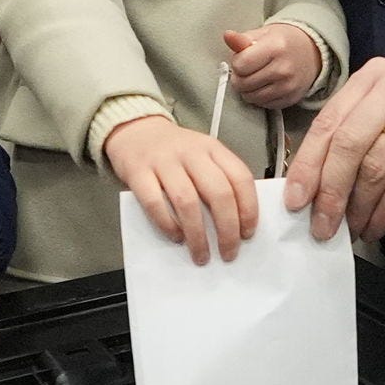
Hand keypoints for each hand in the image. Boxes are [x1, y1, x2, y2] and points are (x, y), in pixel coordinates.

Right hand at [107, 114, 260, 262]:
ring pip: (187, 202)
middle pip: (218, 193)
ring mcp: (164, 162)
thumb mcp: (203, 155)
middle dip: (227, 229)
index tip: (248, 233)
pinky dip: (167, 224)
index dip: (248, 209)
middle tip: (228, 252)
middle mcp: (191, 153)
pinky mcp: (138, 172)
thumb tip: (235, 223)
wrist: (135, 130)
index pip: (240, 178)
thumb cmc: (174, 151)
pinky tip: (176, 237)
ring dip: (197, 235)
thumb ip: (219, 179)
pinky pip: (155, 203)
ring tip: (201, 254)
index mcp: (213, 148)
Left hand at [225, 23, 320, 109]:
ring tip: (256, 77)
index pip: (240, 65)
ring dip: (248, 89)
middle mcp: (283, 68)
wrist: (311, 53)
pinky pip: (263, 104)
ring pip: (251, 97)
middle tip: (248, 69)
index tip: (244, 58)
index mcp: (275, 47)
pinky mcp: (290, 99)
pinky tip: (266, 85)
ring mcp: (288, 86)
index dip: (237, 62)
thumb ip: (243, 39)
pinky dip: (260, 97)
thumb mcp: (263, 34)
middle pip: (243, 83)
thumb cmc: (283, 42)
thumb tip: (228, 36)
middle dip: (240, 77)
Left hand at [281, 59, 384, 243]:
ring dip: (358, 206)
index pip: (330, 121)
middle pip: (350, 141)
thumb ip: (349, 146)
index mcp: (375, 76)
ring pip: (377, 163)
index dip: (308, 164)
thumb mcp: (384, 129)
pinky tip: (375, 226)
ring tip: (351, 230)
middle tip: (321, 225)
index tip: (295, 200)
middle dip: (330, 190)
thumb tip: (306, 191)